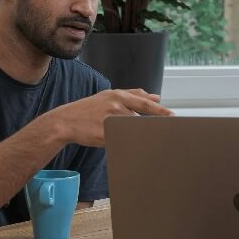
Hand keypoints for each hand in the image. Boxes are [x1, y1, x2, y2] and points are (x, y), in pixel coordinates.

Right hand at [44, 89, 173, 147]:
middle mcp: (115, 105)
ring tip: (141, 138)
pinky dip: (127, 142)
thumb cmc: (89, 110)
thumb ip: (132, 96)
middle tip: (166, 129)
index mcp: (117, 95)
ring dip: (138, 134)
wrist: (65, 121)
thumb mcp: (109, 97)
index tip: (173, 116)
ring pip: (131, 129)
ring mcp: (109, 119)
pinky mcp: (104, 134)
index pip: (144, 102)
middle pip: (141, 117)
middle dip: (153, 123)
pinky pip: (121, 139)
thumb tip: (155, 96)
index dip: (160, 110)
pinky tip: (129, 144)